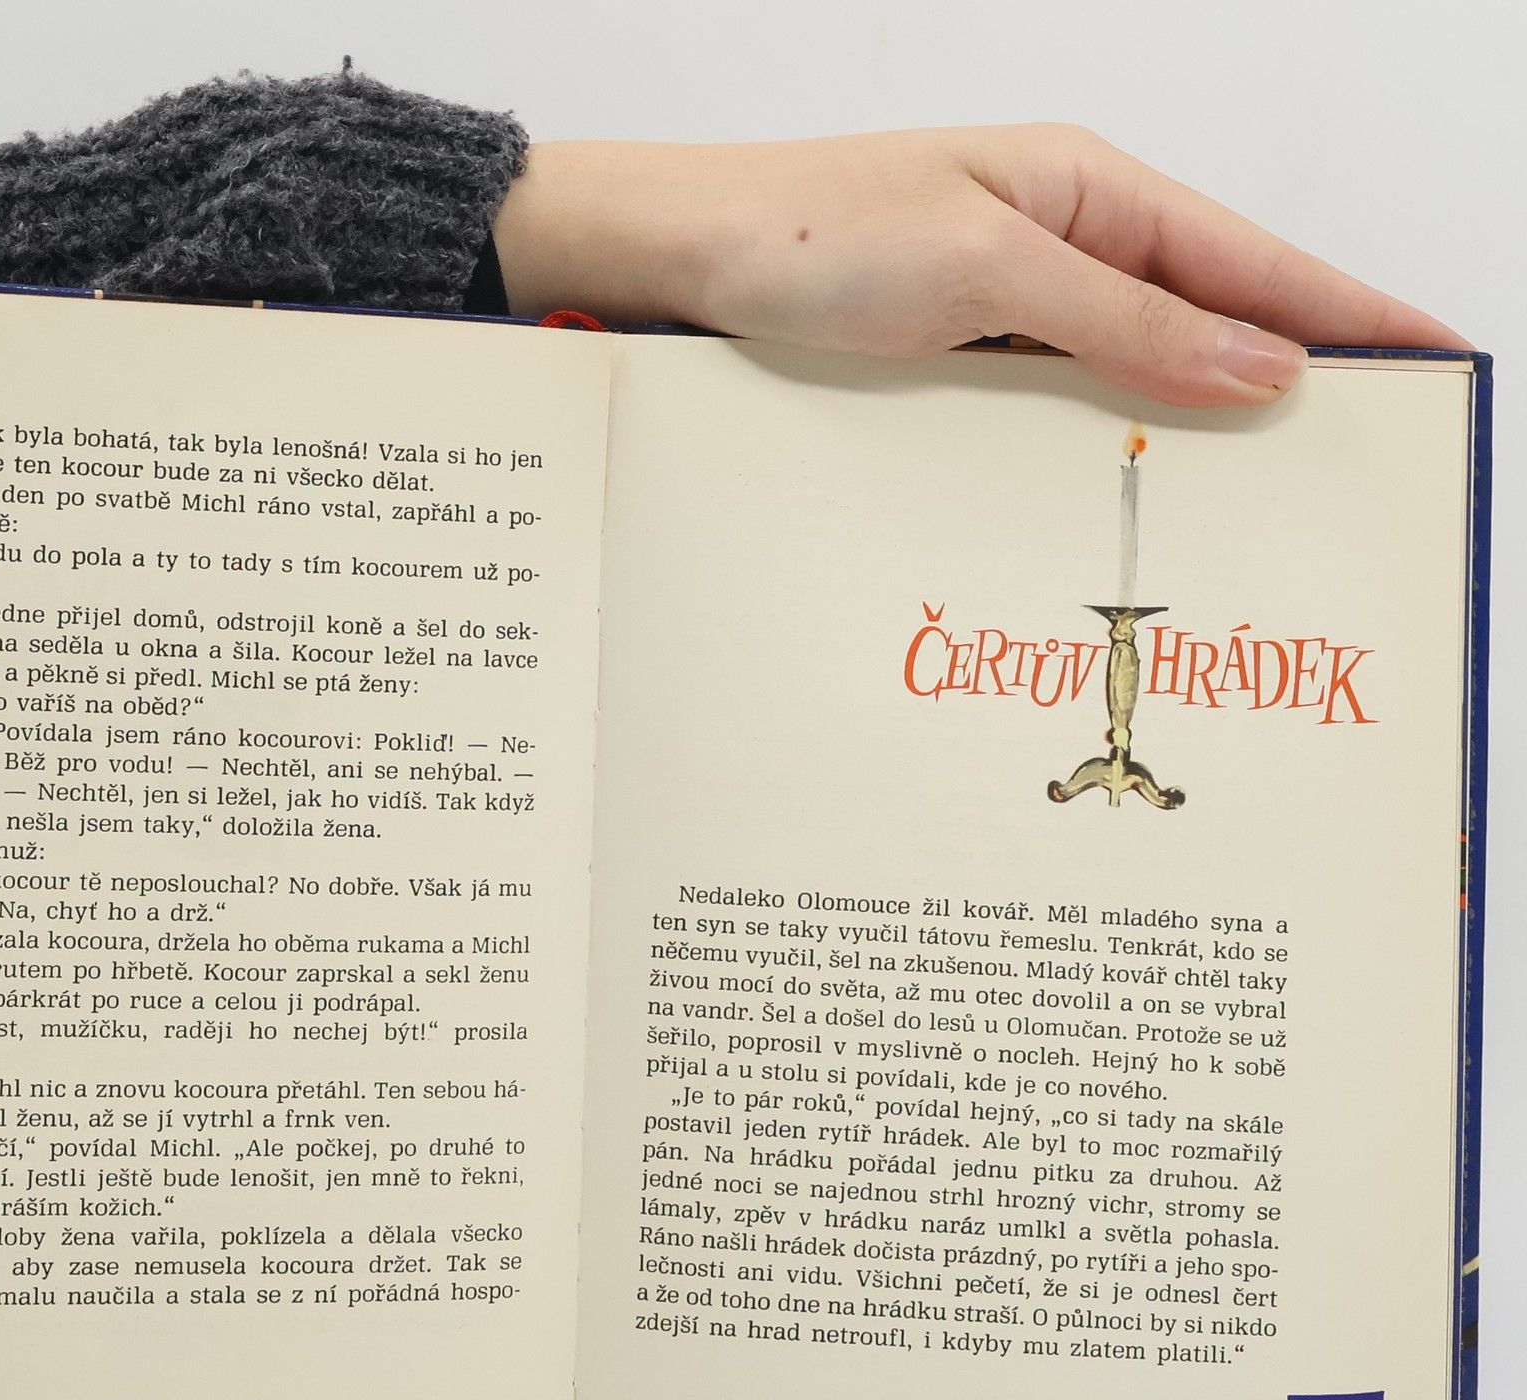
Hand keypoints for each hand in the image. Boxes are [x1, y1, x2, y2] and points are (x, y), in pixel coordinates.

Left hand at [494, 126, 1468, 406]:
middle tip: (1363, 460)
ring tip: (1270, 494)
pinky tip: (1132, 485)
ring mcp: (1010, 305)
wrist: (678, 258)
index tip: (1433, 360)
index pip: (1254, 263)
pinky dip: (1106, 440)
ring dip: (1196, 424)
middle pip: (1208, 320)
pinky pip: (1061, 402)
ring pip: (1137, 371)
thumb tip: (1260, 369)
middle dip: (1289, 384)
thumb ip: (1125, 321)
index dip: (1349, 315)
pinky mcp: (956, 357)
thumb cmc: (813, 235)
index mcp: (1091, 192)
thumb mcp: (986, 267)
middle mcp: (1062, 245)